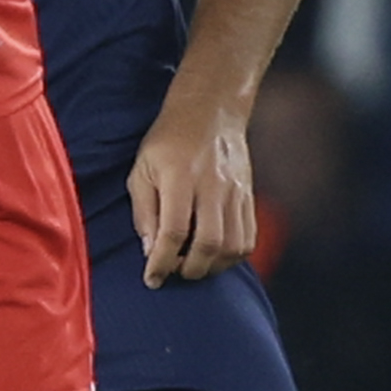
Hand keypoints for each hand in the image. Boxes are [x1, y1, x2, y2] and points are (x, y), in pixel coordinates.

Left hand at [129, 89, 255, 285]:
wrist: (210, 111)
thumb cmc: (168, 141)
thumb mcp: (142, 169)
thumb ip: (144, 212)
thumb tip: (150, 251)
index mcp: (179, 177)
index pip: (173, 231)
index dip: (162, 262)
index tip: (152, 279)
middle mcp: (212, 186)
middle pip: (209, 243)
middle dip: (190, 269)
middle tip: (174, 271)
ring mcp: (235, 192)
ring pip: (233, 245)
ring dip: (213, 266)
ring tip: (194, 265)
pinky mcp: (249, 196)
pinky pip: (249, 238)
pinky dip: (233, 256)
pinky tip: (215, 255)